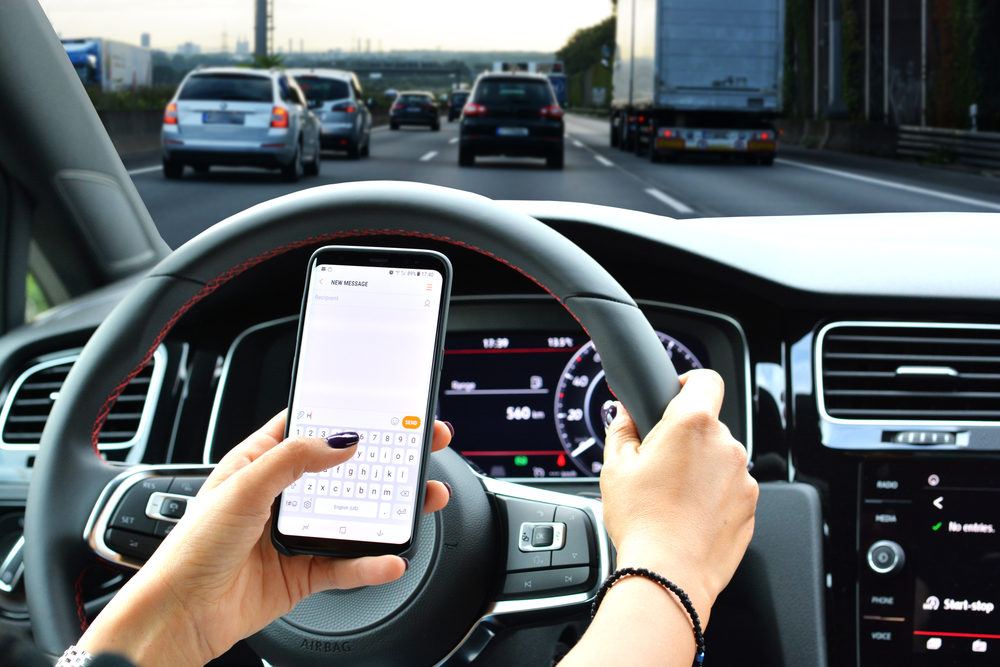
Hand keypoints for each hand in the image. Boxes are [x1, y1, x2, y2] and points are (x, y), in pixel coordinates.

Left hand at [77, 411, 452, 665]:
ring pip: (356, 517)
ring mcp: (295, 535)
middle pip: (346, 471)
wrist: (179, 616)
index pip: (312, 428)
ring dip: (390, 511)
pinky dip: (372, 564)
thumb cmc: (191, 550)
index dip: (349, 416)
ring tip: (422, 500)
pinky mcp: (304, 573)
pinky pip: (347, 565)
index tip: (386, 408)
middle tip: (424, 447)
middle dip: (387, 461)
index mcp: (261, 463)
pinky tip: (390, 559)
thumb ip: (292, 460)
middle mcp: (282, 496)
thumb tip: (339, 441)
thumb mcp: (241, 488)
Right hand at [600, 369, 756, 621]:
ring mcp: (742, 477)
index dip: (689, 383)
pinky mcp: (750, 506)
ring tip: (671, 496)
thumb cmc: (643, 521)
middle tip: (658, 463)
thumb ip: (622, 429)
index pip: (705, 380)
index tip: (675, 395)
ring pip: (719, 459)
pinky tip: (688, 515)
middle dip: (685, 438)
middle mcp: (726, 444)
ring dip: (701, 468)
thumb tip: (623, 414)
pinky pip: (730, 489)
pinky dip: (713, 496)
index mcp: (693, 424)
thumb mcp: (616, 467)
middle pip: (708, 425)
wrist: (669, 574)